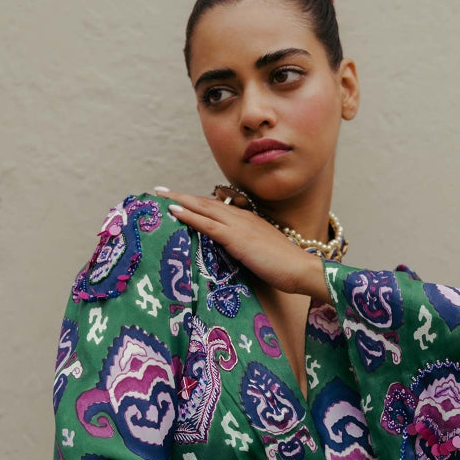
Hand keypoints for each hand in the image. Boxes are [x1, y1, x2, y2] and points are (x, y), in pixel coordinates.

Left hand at [153, 187, 329, 301]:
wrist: (300, 269)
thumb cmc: (284, 266)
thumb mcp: (260, 253)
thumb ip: (245, 248)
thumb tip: (231, 253)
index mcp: (248, 220)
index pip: (217, 207)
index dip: (196, 202)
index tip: (179, 199)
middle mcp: (241, 217)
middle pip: (206, 202)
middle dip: (181, 195)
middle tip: (159, 190)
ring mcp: (238, 225)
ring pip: (203, 208)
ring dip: (179, 200)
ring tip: (159, 195)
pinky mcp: (236, 237)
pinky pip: (208, 223)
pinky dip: (189, 215)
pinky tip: (173, 210)